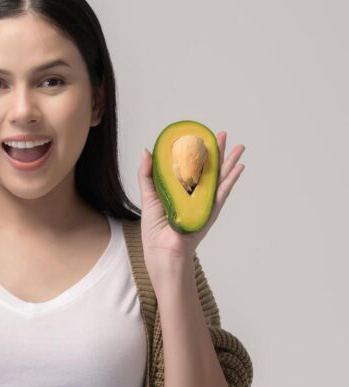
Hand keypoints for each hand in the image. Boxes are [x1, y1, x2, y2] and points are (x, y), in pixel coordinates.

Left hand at [137, 130, 244, 276]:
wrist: (162, 252)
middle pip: (209, 169)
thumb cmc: (154, 231)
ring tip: (239, 147)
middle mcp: (196, 196)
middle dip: (217, 151)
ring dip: (230, 162)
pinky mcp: (210, 212)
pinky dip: (232, 180)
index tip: (200, 136)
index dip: (196, 151)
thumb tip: (147, 151)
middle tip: (222, 134)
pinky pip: (223, 194)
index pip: (192, 167)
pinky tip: (240, 168)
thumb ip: (147, 174)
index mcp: (181, 192)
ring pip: (220, 178)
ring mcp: (205, 204)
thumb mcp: (148, 196)